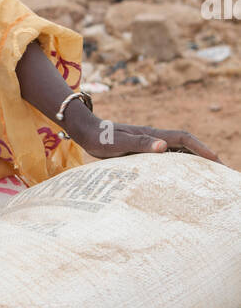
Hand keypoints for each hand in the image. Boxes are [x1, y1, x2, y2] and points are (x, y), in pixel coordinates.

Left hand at [65, 103, 220, 163]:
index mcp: (153, 134)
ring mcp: (150, 142)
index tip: (216, 161)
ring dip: (194, 160)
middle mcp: (155, 137)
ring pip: (179, 151)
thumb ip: (140, 144)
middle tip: (221, 170)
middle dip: (205, 156)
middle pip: (187, 144)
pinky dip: (179, 163)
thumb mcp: (119, 143)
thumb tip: (163, 147)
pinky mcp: (143, 149)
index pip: (185, 139)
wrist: (87, 132)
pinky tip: (181, 175)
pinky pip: (167, 156)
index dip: (202, 149)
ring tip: (208, 175)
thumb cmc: (101, 138)